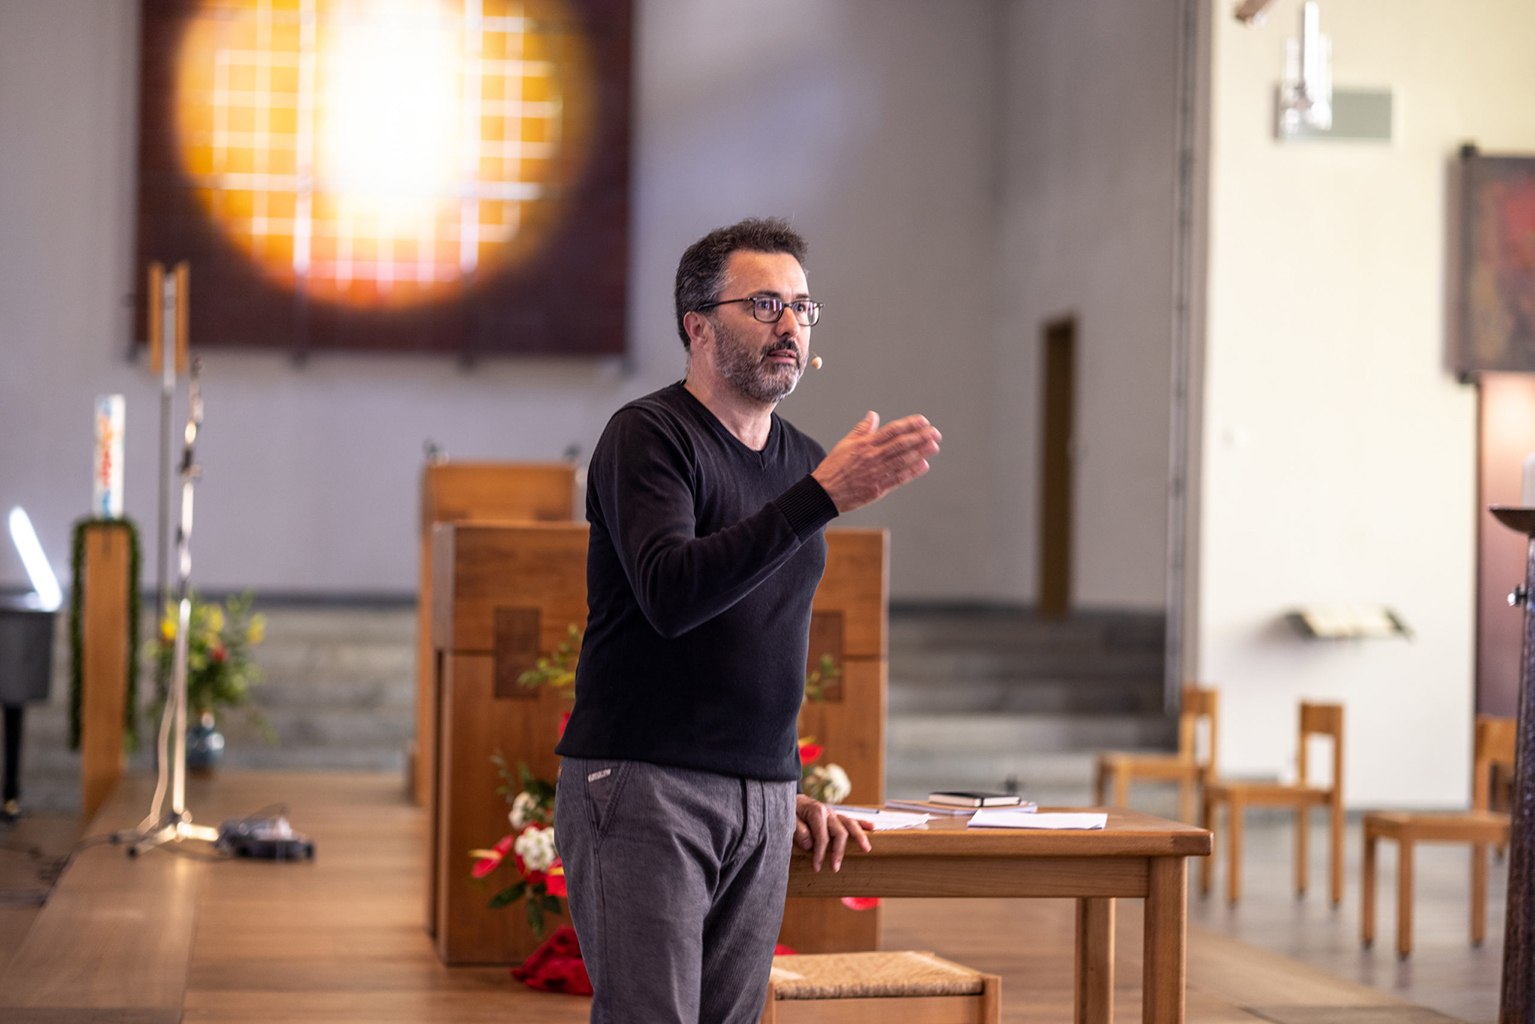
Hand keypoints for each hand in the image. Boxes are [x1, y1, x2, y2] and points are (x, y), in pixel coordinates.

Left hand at [794, 794, 872, 871]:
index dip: (820, 854)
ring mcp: (833, 814)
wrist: (789, 799)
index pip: (823, 838)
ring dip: (859, 837)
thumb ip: (798, 831)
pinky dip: (862, 823)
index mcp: (816, 812)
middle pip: (840, 833)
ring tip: (866, 849)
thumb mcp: (788, 819)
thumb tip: (810, 844)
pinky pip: (851, 820)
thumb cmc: (789, 810)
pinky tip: (872, 828)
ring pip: (850, 824)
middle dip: (838, 852)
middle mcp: (828, 812)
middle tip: (835, 868)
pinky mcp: (835, 816)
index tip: (816, 867)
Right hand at [812, 412, 940, 513]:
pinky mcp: (878, 488)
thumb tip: (873, 415)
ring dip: (920, 452)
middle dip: (920, 437)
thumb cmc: (834, 467)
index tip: (923, 421)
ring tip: (934, 446)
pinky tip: (923, 465)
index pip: (892, 430)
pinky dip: (912, 471)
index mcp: (865, 444)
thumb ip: (862, 430)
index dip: (909, 425)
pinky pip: (898, 478)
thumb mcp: (845, 444)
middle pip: (901, 444)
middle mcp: (872, 456)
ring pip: (902, 460)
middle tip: (936, 433)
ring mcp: (876, 472)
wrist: (824, 492)